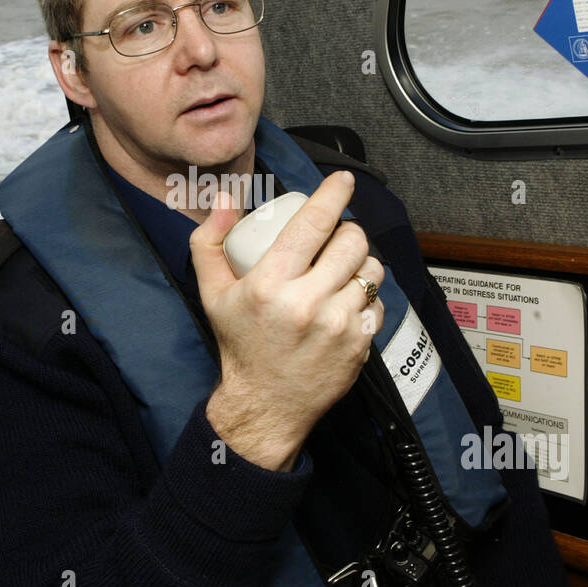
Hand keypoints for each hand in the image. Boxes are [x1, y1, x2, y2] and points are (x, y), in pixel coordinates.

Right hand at [190, 171, 384, 470]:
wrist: (265, 405)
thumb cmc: (240, 343)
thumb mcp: (212, 293)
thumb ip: (209, 241)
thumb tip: (224, 197)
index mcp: (270, 284)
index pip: (313, 224)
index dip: (332, 194)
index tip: (341, 181)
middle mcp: (307, 302)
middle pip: (351, 241)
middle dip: (347, 232)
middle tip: (334, 241)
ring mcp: (338, 325)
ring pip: (371, 269)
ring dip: (360, 263)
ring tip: (342, 272)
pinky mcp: (359, 345)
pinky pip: (378, 302)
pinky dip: (366, 297)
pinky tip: (347, 303)